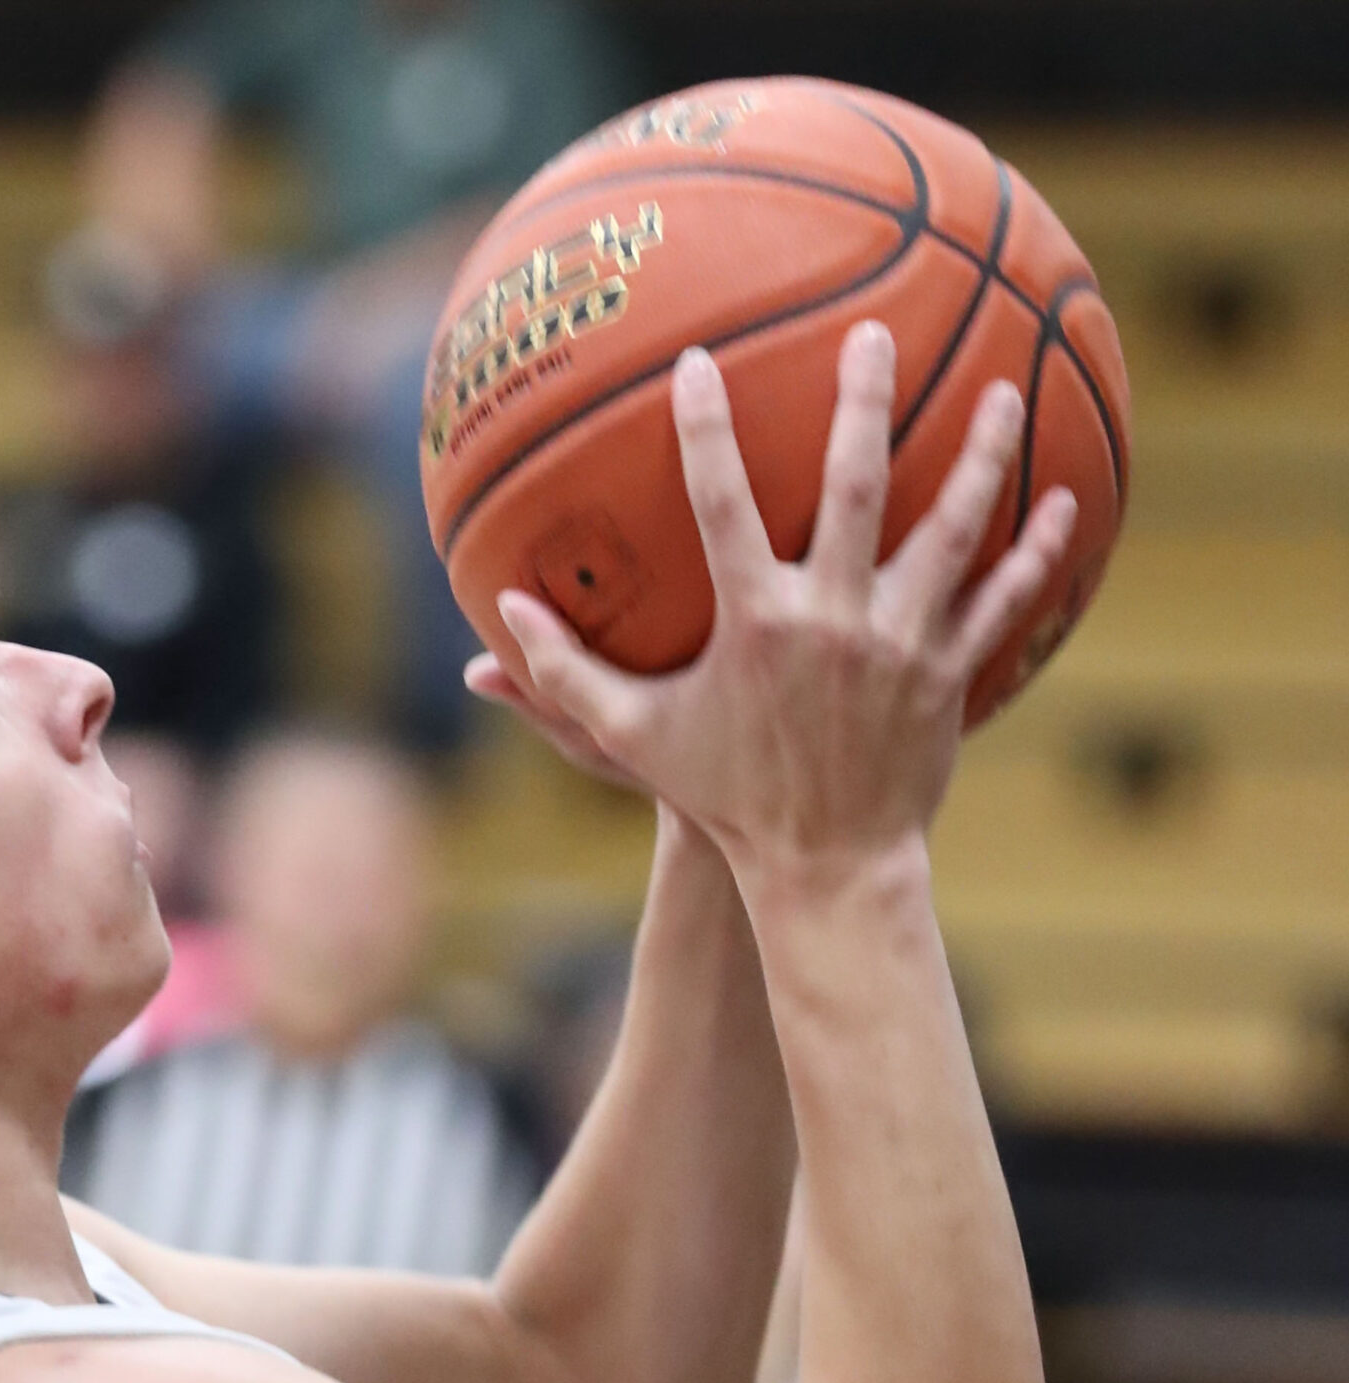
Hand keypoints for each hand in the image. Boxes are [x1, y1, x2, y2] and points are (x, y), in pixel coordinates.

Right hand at [495, 323, 1078, 877]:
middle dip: (865, 402)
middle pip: (858, 485)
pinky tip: (1066, 501)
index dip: (704, 431)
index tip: (699, 364)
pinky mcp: (949, 672)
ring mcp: (901, 641)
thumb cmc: (722, 799)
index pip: (722, 504)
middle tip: (874, 334)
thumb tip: (497, 622)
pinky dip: (1036, 550)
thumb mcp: (631, 739)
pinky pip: (1001, 598)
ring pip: (950, 528)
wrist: (824, 868)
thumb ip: (563, 675)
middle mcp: (834, 618)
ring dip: (982, 453)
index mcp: (755, 623)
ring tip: (1006, 391)